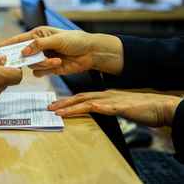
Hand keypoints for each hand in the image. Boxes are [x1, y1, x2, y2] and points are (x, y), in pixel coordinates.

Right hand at [0, 26, 123, 76]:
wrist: (90, 53)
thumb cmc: (75, 40)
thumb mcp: (57, 39)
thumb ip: (39, 45)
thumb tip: (23, 51)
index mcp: (38, 34)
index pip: (18, 39)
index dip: (7, 44)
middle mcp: (38, 46)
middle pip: (23, 54)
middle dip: (27, 58)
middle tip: (31, 60)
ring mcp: (42, 58)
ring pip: (31, 65)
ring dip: (42, 64)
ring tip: (56, 60)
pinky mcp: (48, 68)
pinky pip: (39, 72)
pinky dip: (46, 70)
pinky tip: (57, 64)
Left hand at [48, 90, 181, 126]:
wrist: (158, 106)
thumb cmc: (139, 107)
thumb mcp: (118, 107)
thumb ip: (106, 108)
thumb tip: (96, 110)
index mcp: (104, 96)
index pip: (81, 98)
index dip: (68, 101)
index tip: (56, 106)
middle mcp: (104, 96)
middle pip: (80, 98)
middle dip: (64, 103)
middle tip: (49, 107)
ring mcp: (112, 100)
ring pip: (87, 102)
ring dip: (72, 107)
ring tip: (58, 111)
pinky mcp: (120, 106)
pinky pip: (105, 107)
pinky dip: (94, 108)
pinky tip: (86, 109)